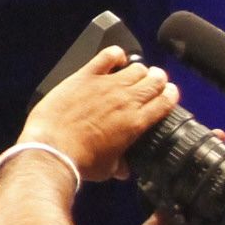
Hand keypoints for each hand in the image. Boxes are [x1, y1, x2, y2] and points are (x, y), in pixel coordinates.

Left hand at [16, 47, 177, 181]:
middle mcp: (126, 100)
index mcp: (136, 122)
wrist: (53, 149)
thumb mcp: (107, 169)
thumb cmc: (79, 161)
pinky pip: (107, 56)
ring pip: (136, 67)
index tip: (169, 94)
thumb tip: (123, 170)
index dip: (170, 95)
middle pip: (155, 80)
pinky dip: (115, 54)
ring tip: (136, 73)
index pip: (165, 101)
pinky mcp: (86, 76)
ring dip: (140, 69)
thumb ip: (120, 165)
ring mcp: (107, 85)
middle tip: (154, 82)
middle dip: (158, 79)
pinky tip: (115, 58)